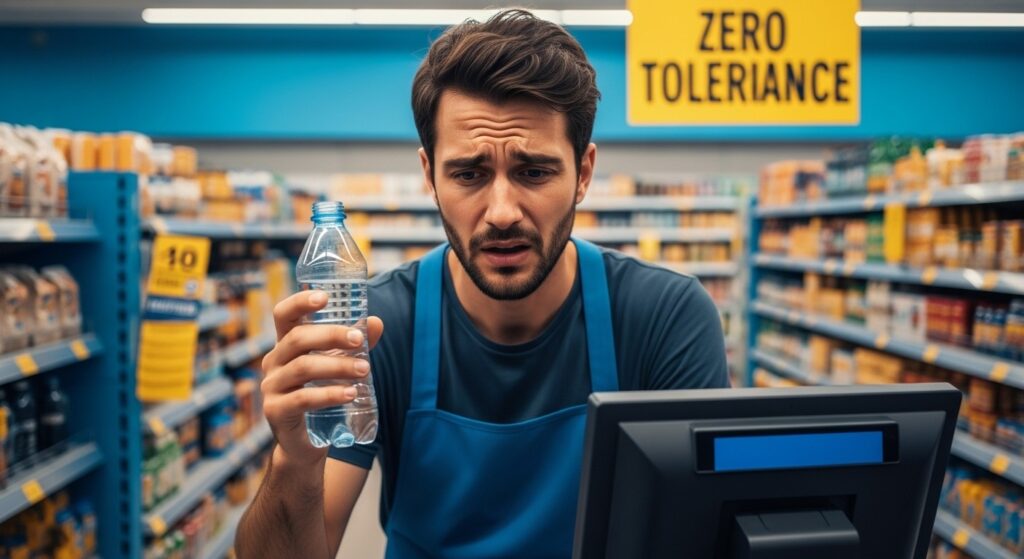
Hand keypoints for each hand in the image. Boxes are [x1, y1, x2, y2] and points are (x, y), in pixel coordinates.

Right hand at [261, 290, 383, 466]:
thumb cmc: (320, 395)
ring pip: (303, 367)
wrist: (304, 443)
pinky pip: (302, 399)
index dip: (300, 302)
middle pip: (297, 339)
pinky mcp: (276, 411)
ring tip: (364, 370)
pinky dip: (329, 394)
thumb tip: (377, 322)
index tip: (325, 297)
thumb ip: (355, 346)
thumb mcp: (337, 367)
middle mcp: (274, 362)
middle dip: (330, 335)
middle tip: (358, 340)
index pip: (284, 315)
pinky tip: (350, 394)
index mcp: (285, 345)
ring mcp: (271, 387)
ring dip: (337, 366)